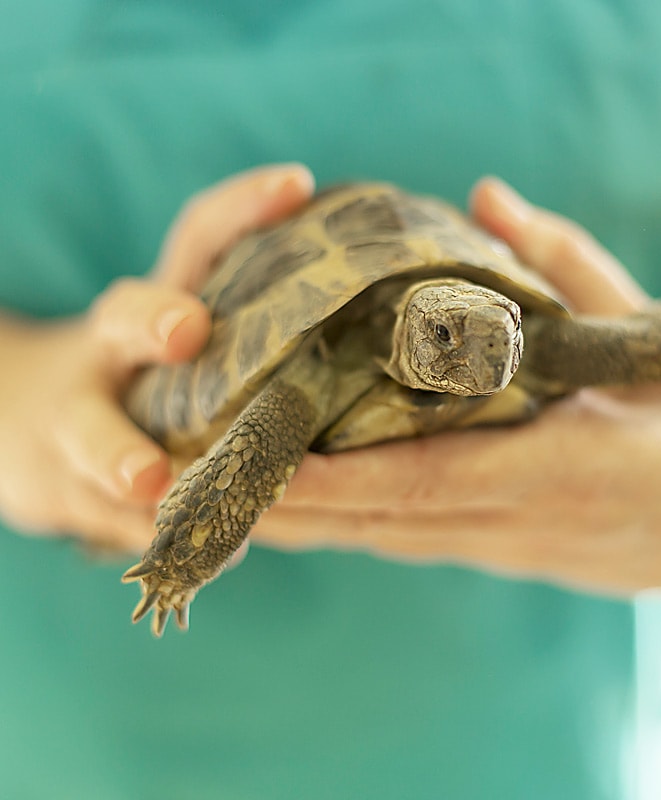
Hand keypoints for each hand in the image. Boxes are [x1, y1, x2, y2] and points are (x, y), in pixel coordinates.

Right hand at [0, 163, 314, 552]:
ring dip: (118, 455)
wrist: (33, 433)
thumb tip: (388, 318)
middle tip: (187, 328)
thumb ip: (262, 325)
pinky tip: (203, 549)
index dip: (241, 207)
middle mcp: (117, 352)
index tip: (296, 183)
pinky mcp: (70, 488)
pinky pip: (106, 512)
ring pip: (89, 430)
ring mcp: (81, 420)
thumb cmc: (149, 380)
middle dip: (150, 320)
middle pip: (122, 318)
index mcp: (165, 306)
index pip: (197, 239)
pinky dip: (148, 530)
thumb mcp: (186, 336)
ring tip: (149, 484)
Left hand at [250, 178, 660, 599]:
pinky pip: (405, 537)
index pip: (431, 477)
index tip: (266, 467)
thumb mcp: (651, 344)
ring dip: (304, 524)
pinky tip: (290, 503)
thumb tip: (490, 198)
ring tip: (221, 492)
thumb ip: (566, 268)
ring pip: (384, 538)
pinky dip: (345, 522)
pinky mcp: (495, 552)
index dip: (345, 481)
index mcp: (564, 464)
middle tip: (201, 480)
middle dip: (291, 508)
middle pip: (384, 521)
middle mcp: (517, 518)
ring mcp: (501, 545)